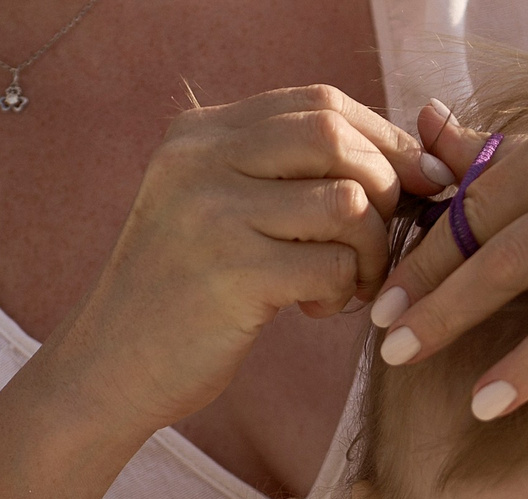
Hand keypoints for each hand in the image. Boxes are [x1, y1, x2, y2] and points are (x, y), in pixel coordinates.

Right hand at [45, 85, 453, 434]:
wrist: (111, 366)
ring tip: (344, 283)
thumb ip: (282, 171)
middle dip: (385, 188)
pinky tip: (313, 310)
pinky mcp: (232, 275)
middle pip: (336, 137)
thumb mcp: (217, 208)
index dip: (383, 138)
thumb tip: (407, 155)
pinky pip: (332, 265)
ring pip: (346, 201)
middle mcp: (200, 159)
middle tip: (378, 240)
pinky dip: (342, 291)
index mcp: (199, 132)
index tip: (416, 180)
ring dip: (368, 250)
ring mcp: (212, 213)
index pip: (318, 102)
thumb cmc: (185, 293)